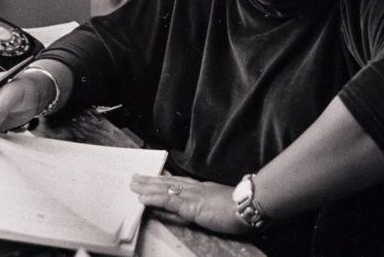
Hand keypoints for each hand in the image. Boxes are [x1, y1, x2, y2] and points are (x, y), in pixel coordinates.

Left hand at [130, 174, 251, 235]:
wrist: (249, 204)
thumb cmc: (241, 206)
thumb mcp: (223, 202)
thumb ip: (212, 203)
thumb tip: (205, 206)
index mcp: (203, 188)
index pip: (179, 183)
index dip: (164, 180)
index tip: (152, 178)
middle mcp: (196, 188)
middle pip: (169, 182)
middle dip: (151, 180)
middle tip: (135, 178)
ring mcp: (193, 196)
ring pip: (165, 189)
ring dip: (148, 187)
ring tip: (134, 185)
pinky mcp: (192, 206)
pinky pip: (169, 201)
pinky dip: (154, 198)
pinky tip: (143, 198)